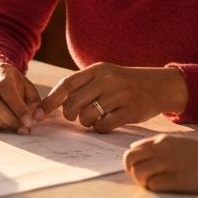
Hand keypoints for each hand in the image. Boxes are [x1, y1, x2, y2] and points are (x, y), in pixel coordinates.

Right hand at [0, 62, 43, 132]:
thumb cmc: (16, 88)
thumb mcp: (28, 89)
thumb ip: (35, 103)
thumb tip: (37, 118)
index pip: (5, 88)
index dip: (17, 107)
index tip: (29, 122)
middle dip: (8, 119)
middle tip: (24, 130)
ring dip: (1, 125)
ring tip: (16, 130)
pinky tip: (5, 129)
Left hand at [41, 63, 187, 131]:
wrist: (158, 86)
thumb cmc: (124, 83)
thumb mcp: (104, 75)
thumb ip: (83, 85)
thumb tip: (54, 103)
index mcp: (97, 69)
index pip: (66, 84)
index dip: (51, 100)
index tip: (39, 112)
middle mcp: (107, 80)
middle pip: (74, 103)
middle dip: (70, 114)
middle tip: (77, 116)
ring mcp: (119, 95)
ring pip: (87, 116)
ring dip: (87, 122)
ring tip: (97, 117)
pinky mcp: (130, 111)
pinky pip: (103, 126)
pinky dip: (101, 128)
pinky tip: (108, 122)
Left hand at [124, 133, 197, 197]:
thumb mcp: (183, 145)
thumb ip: (163, 149)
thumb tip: (142, 157)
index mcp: (163, 140)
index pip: (132, 149)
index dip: (135, 163)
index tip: (145, 173)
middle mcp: (162, 149)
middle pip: (129, 160)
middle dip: (133, 173)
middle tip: (147, 183)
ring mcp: (169, 164)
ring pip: (138, 174)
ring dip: (144, 183)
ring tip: (159, 187)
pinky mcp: (178, 180)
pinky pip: (153, 186)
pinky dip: (155, 190)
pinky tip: (169, 190)